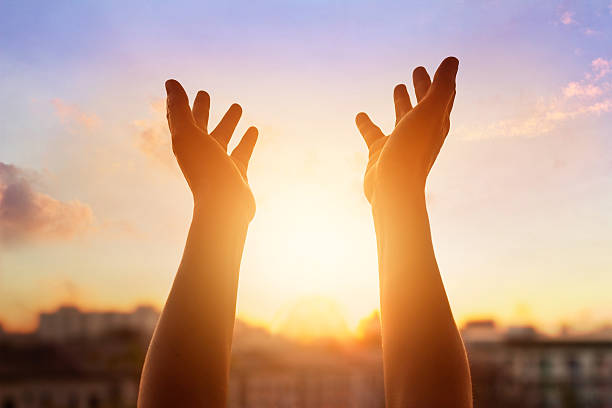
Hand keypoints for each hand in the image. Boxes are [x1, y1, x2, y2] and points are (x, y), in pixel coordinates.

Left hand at [165, 79, 257, 220]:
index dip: (177, 103)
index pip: (178, 119)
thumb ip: (179, 108)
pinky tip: (253, 129)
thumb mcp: (189, 135)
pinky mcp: (236, 174)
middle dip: (201, 110)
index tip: (176, 87)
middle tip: (205, 93)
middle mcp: (200, 154)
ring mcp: (218, 164)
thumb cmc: (206, 170)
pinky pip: (241, 152)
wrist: (224, 207)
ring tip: (237, 106)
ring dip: (228, 122)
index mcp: (185, 144)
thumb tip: (169, 81)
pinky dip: (246, 139)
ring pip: (222, 137)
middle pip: (199, 127)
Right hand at [355, 57, 457, 206]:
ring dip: (402, 102)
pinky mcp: (380, 152)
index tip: (443, 63)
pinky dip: (367, 123)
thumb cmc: (412, 150)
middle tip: (418, 70)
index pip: (443, 96)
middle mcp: (420, 132)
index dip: (443, 79)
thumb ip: (441, 86)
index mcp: (436, 122)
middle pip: (425, 104)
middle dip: (423, 87)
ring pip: (402, 116)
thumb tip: (453, 59)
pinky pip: (373, 133)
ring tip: (398, 86)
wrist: (392, 189)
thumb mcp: (429, 112)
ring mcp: (400, 142)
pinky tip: (360, 115)